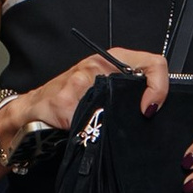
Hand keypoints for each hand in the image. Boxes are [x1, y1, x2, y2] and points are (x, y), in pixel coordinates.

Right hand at [4, 45, 172, 143]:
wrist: (32, 109)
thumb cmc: (69, 99)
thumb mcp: (101, 88)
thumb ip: (127, 91)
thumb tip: (157, 110)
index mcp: (111, 60)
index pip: (153, 63)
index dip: (159, 88)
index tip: (150, 109)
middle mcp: (98, 65)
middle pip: (139, 84)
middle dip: (139, 111)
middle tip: (134, 122)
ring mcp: (81, 81)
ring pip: (116, 108)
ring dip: (111, 124)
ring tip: (100, 126)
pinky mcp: (66, 100)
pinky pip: (91, 122)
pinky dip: (90, 132)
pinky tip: (81, 131)